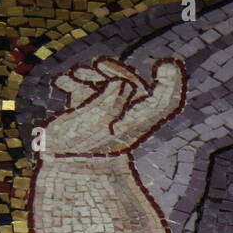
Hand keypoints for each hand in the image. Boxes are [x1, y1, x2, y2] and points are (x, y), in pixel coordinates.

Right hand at [39, 57, 184, 158]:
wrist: (65, 168)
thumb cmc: (83, 149)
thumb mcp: (97, 125)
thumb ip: (110, 102)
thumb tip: (121, 84)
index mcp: (137, 121)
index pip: (163, 101)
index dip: (170, 82)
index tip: (166, 64)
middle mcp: (125, 116)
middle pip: (130, 84)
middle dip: (114, 70)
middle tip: (98, 65)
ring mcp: (106, 113)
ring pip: (106, 84)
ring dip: (91, 74)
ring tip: (75, 74)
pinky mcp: (87, 110)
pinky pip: (86, 90)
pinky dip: (75, 82)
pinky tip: (61, 82)